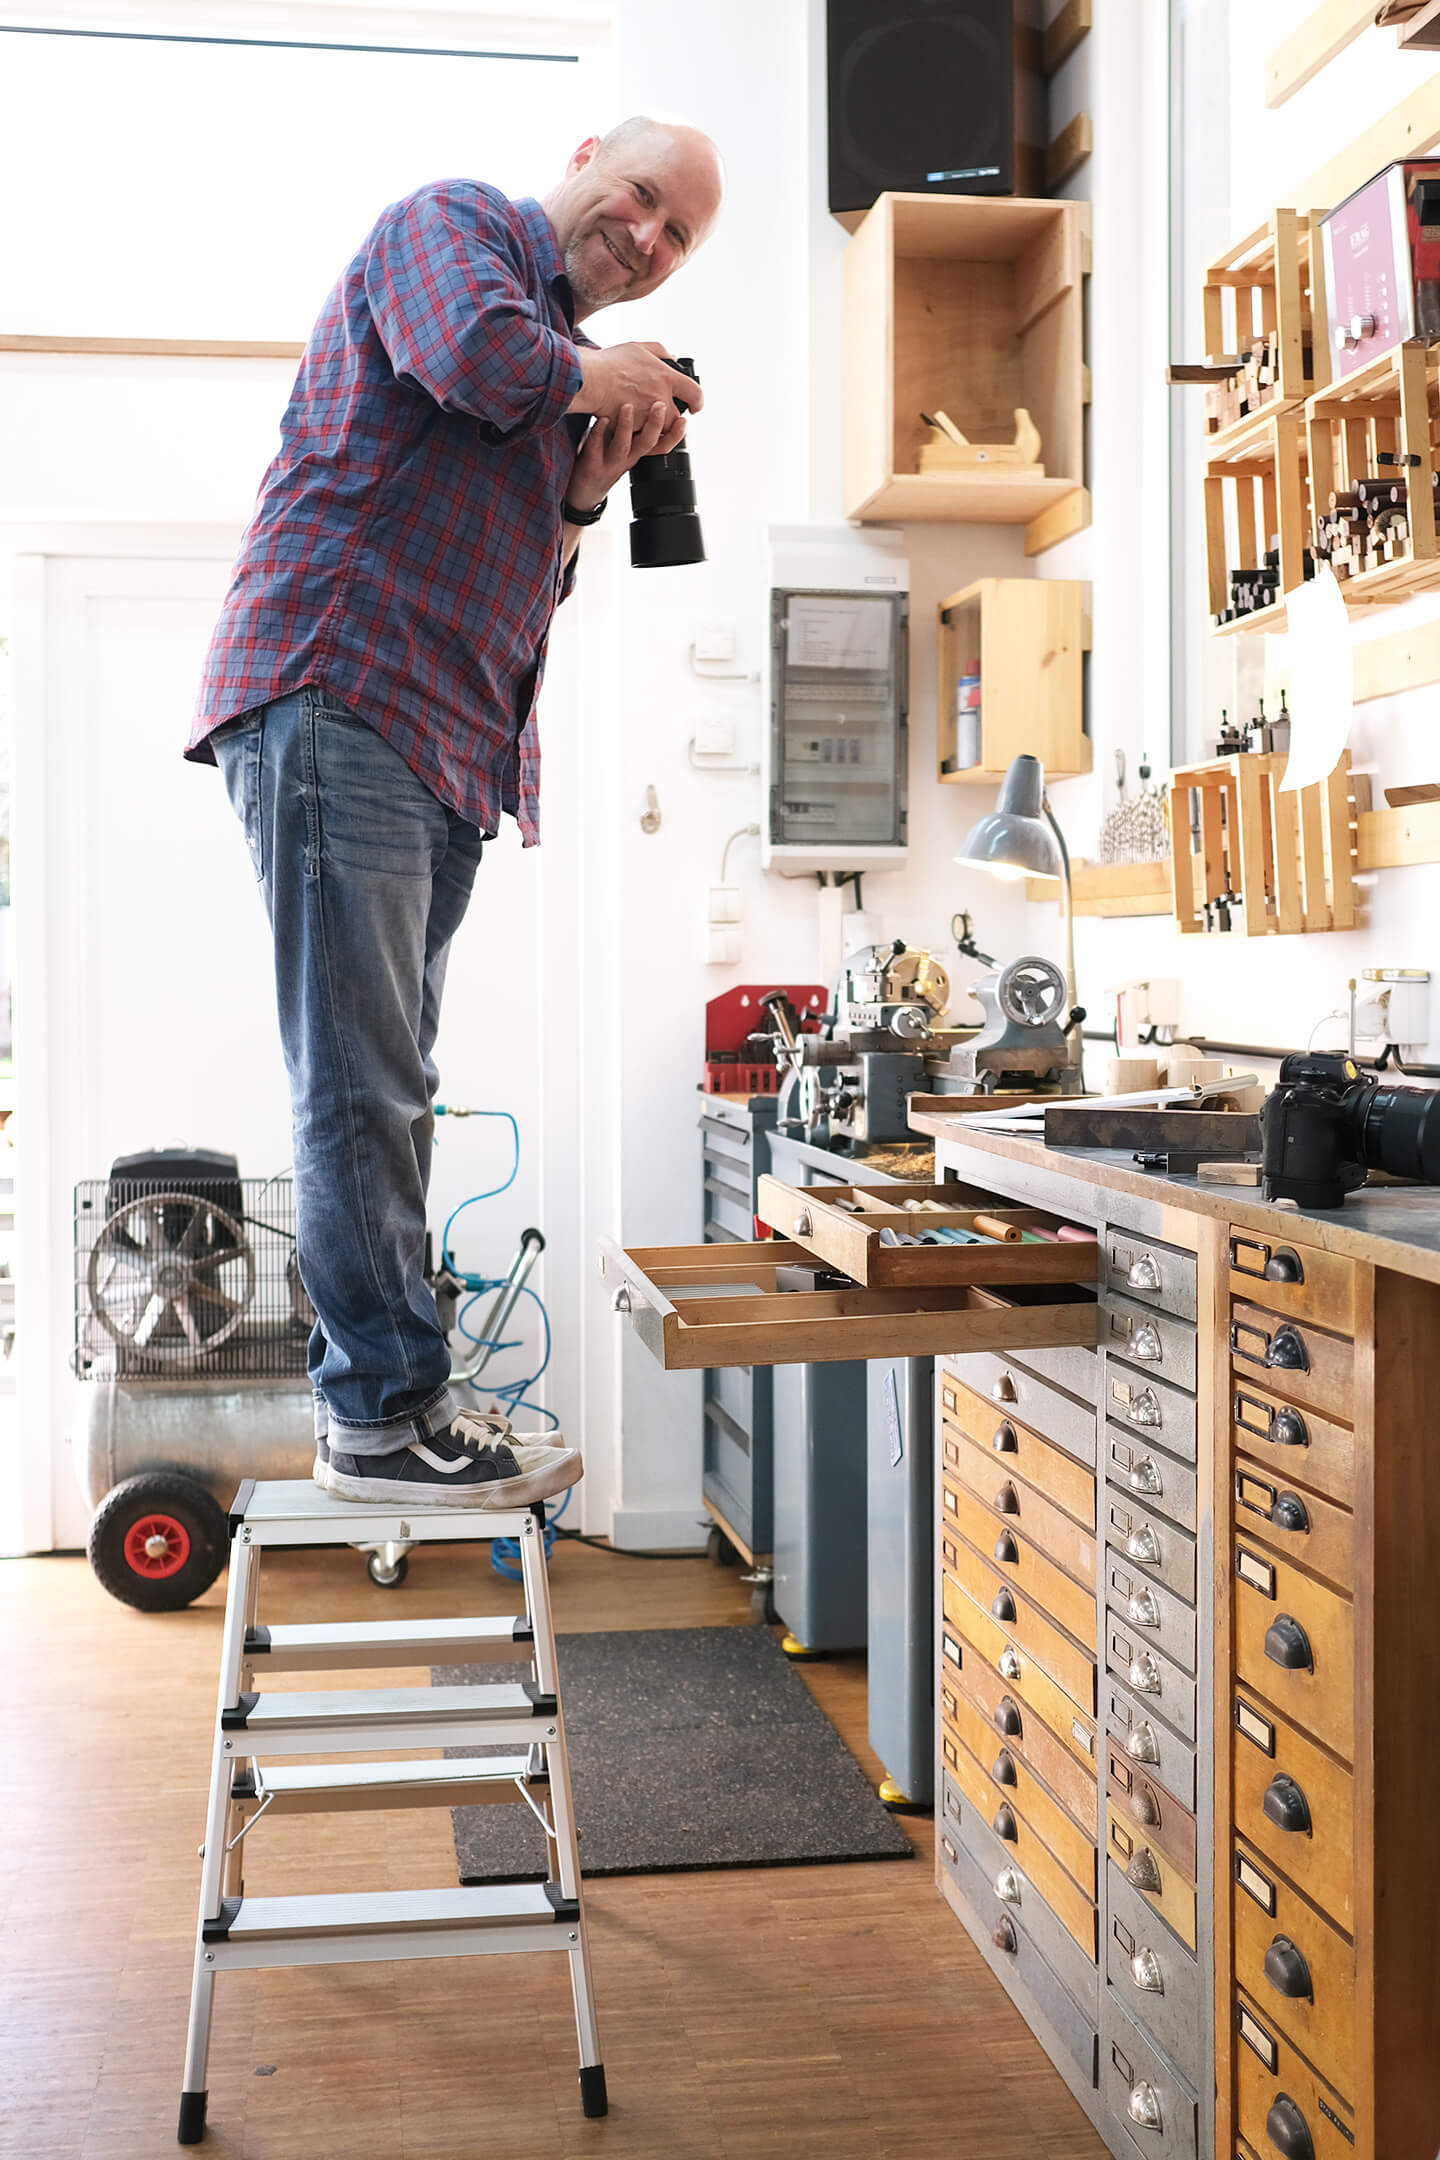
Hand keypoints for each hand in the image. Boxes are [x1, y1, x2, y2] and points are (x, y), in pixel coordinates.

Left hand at [567, 399, 687, 510]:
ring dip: (626, 426)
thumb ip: (636, 431)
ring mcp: (609, 463)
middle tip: (660, 405)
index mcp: (637, 454)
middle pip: (647, 444)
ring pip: (623, 446)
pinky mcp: (592, 466)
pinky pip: (595, 447)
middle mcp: (627, 459)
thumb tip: (650, 406)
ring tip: (628, 407)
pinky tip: (601, 419)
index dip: (675, 435)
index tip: (684, 420)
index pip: (663, 446)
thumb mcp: (625, 449)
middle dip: (655, 425)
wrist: (583, 492)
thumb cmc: (603, 463)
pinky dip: (598, 432)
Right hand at [569, 341, 702, 424]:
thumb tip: (673, 358)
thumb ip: (659, 351)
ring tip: (645, 422)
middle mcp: (660, 398)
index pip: (694, 393)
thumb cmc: (610, 363)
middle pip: (677, 420)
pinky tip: (632, 427)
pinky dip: (638, 435)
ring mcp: (646, 417)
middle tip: (663, 416)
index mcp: (665, 378)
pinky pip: (641, 439)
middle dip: (673, 420)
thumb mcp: (639, 347)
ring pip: (660, 432)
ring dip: (655, 429)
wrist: (589, 379)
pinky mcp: (633, 430)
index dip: (698, 402)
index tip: (695, 407)